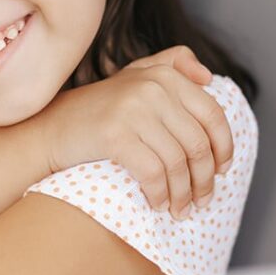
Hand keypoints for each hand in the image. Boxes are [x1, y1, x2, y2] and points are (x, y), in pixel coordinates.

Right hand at [41, 45, 233, 219]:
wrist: (51, 128)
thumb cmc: (99, 109)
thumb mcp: (135, 75)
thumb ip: (172, 64)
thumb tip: (209, 77)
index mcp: (164, 76)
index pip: (212, 114)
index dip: (224, 146)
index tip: (222, 170)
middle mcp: (152, 88)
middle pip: (197, 143)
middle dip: (204, 180)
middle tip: (202, 201)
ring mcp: (132, 110)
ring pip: (177, 163)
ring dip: (183, 194)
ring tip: (181, 210)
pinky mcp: (115, 135)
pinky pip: (153, 173)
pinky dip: (160, 194)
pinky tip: (158, 203)